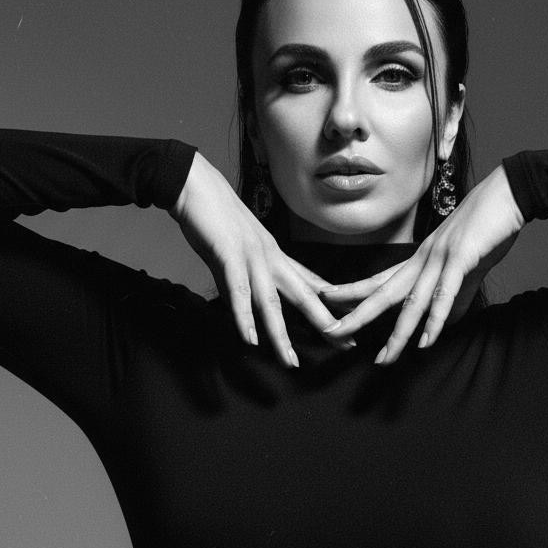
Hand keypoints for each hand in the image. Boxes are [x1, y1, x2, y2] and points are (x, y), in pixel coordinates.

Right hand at [168, 152, 348, 366]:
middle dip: (325, 323)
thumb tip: (250, 304)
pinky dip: (244, 316)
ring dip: (281, 334)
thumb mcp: (240, 251)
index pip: (312, 285)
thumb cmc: (216, 219)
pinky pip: (238, 291)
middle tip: (346, 345)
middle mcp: (271, 258)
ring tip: (290, 361)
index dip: (333, 306)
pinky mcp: (227, 255)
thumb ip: (247, 279)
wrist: (194, 185)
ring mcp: (251, 257)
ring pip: (271, 302)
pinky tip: (250, 339)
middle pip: (304, 296)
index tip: (353, 324)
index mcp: (276, 257)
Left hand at [319, 165, 523, 363]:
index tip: (327, 304)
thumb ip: (455, 296)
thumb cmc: (486, 229)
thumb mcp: (466, 267)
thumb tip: (446, 323)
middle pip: (383, 293)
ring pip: (412, 301)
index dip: (353, 293)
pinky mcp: (462, 259)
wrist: (508, 195)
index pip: (379, 280)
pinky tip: (426, 341)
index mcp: (419, 260)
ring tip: (384, 357)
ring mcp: (440, 259)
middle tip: (331, 333)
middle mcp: (422, 260)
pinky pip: (445, 294)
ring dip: (398, 332)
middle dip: (357, 316)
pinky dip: (435, 319)